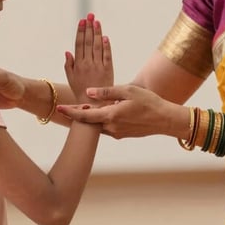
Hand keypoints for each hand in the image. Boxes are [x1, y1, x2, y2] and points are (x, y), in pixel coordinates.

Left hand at [58, 83, 182, 138]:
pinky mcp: (123, 134)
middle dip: (78, 114)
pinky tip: (102, 113)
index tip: (59, 108)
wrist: (165, 120)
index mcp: (111, 115)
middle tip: (66, 108)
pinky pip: (107, 127)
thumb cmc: (149, 102)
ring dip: (91, 118)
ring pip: (98, 124)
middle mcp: (112, 127)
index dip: (71, 112)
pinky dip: (101, 120)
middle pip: (90, 121)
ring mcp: (117, 132)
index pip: (85, 115)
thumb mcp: (128, 91)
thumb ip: (107, 91)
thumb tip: (89, 92)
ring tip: (82, 109)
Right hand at [64, 13, 112, 102]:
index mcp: (78, 64)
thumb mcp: (71, 78)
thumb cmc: (80, 90)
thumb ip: (69, 65)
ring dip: (97, 32)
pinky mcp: (108, 70)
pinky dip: (106, 46)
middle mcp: (88, 63)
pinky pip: (107, 56)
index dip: (81, 31)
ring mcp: (98, 66)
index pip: (79, 44)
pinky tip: (105, 37)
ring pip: (97, 46)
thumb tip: (68, 51)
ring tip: (97, 21)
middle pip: (88, 42)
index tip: (82, 21)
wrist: (94, 104)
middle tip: (90, 15)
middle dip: (89, 27)